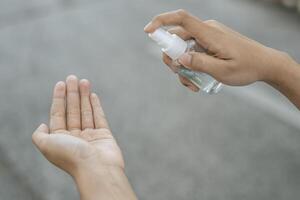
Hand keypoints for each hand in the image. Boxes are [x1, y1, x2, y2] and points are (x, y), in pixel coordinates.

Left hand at [32, 75, 123, 176]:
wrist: (96, 169)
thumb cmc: (71, 156)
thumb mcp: (46, 145)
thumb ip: (39, 135)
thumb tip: (42, 124)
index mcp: (60, 139)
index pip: (58, 114)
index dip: (58, 98)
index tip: (61, 83)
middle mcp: (74, 137)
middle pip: (72, 110)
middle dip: (72, 93)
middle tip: (73, 77)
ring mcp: (90, 136)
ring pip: (86, 111)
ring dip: (84, 96)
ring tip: (84, 81)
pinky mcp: (104, 135)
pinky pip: (99, 117)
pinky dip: (96, 106)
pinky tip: (93, 95)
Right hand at [144, 9, 294, 90]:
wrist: (265, 64)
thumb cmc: (246, 67)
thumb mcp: (222, 70)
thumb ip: (200, 64)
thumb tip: (180, 58)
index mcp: (209, 33)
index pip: (181, 19)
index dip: (161, 21)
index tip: (147, 31)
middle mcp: (206, 32)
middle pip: (177, 39)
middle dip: (172, 58)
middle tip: (181, 76)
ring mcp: (208, 38)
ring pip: (184, 49)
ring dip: (183, 67)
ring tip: (192, 84)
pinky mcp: (210, 44)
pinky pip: (193, 52)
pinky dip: (190, 65)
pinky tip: (197, 80)